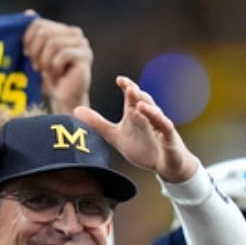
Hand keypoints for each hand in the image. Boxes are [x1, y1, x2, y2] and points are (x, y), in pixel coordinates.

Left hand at [22, 12, 92, 113]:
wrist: (64, 97)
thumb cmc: (49, 76)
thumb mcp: (36, 53)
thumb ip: (33, 34)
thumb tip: (28, 12)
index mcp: (64, 29)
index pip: (39, 24)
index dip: (27, 39)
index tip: (26, 54)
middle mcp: (76, 34)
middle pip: (45, 32)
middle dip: (36, 51)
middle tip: (36, 66)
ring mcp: (82, 44)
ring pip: (53, 43)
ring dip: (45, 61)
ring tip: (47, 71)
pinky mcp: (85, 57)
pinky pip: (62, 54)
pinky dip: (55, 66)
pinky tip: (58, 74)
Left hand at [74, 76, 198, 183]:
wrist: (164, 165)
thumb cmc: (143, 147)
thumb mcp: (116, 136)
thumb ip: (97, 123)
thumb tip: (75, 110)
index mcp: (136, 114)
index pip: (131, 97)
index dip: (127, 87)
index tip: (119, 79)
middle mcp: (149, 117)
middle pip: (144, 101)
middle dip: (137, 94)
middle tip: (128, 87)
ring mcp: (160, 126)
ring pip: (156, 113)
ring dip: (149, 108)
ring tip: (139, 103)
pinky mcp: (170, 138)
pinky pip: (166, 128)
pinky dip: (162, 122)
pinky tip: (159, 119)